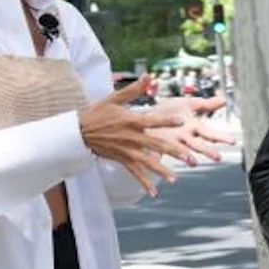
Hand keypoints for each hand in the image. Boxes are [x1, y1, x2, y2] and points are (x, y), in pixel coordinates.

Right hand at [77, 81, 192, 196]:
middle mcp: (132, 137)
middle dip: (173, 151)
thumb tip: (148, 75)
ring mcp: (127, 150)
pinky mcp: (122, 159)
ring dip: (161, 171)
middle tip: (188, 157)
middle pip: (155, 144)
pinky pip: (135, 173)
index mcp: (132, 120)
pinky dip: (144, 183)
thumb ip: (133, 89)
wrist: (79, 132)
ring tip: (174, 179)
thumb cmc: (98, 112)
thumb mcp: (114, 98)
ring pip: (147, 162)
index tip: (182, 121)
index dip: (167, 120)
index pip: (153, 120)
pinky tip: (154, 193)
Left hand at [147, 94, 234, 165]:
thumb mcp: (189, 104)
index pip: (210, 134)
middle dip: (207, 151)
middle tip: (218, 157)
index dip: (221, 138)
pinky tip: (159, 161)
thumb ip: (206, 104)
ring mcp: (171, 142)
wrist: (147, 115)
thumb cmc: (170, 110)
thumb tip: (224, 100)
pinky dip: (159, 158)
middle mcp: (184, 137)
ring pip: (181, 151)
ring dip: (188, 157)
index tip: (233, 141)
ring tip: (194, 162)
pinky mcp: (156, 145)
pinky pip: (159, 153)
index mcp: (193, 128)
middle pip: (198, 145)